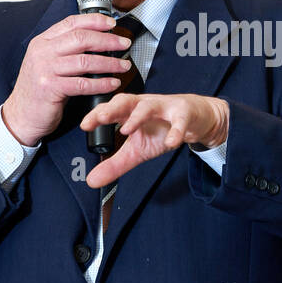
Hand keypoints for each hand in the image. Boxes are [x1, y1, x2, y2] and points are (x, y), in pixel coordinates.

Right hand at [1, 13, 135, 145]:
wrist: (21, 115)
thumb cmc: (38, 90)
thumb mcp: (48, 62)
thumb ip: (66, 49)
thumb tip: (98, 41)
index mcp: (42, 41)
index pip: (71, 23)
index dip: (94, 21)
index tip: (112, 24)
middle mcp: (42, 52)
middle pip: (81, 38)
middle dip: (107, 40)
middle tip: (124, 44)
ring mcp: (45, 70)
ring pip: (85, 61)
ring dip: (109, 63)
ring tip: (123, 66)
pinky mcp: (50, 88)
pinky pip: (82, 83)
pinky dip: (101, 83)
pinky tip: (112, 84)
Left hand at [80, 93, 228, 187]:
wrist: (197, 118)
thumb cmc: (163, 128)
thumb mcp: (137, 150)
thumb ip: (115, 164)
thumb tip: (91, 181)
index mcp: (130, 111)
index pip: (111, 109)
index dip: (97, 115)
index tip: (85, 126)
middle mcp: (145, 105)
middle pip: (126, 101)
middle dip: (113, 108)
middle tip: (101, 118)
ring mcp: (165, 107)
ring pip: (149, 106)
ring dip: (137, 116)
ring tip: (127, 129)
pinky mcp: (185, 112)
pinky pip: (180, 120)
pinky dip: (175, 130)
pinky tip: (171, 142)